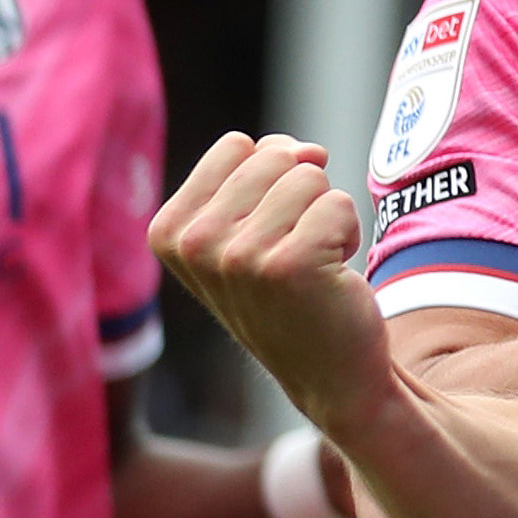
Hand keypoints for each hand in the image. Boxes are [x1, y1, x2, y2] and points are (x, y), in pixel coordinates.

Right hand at [150, 134, 398, 441]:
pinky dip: (349, 233)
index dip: (272, 179)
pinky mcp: (288, 266)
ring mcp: (237, 256)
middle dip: (303, 196)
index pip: (238, 146)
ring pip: (310, 177)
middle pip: (276, 156)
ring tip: (312, 264)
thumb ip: (264, 170)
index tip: (268, 230)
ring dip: (327, 216)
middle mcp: (193, 243)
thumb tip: (308, 150)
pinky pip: (339, 203)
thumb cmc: (292, 291)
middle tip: (296, 250)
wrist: (328, 372)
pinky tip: (331, 276)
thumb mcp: (252, 226)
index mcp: (168, 229)